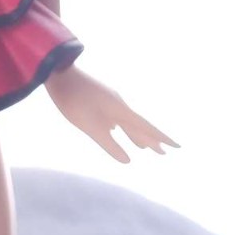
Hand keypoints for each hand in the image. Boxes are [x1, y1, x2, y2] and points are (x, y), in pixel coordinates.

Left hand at [45, 63, 179, 164]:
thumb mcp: (91, 127)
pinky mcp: (99, 100)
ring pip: (127, 122)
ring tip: (145, 147)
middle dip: (152, 140)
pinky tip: (116, 130)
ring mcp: (109, 101)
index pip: (146, 127)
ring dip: (137, 134)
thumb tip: (128, 161)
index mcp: (121, 111)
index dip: (161, 138)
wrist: (58, 73)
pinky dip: (122, 128)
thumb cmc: (74, 101)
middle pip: (139, 126)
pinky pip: (116, 118)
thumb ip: (110, 145)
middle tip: (164, 153)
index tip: (177, 147)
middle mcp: (119, 105)